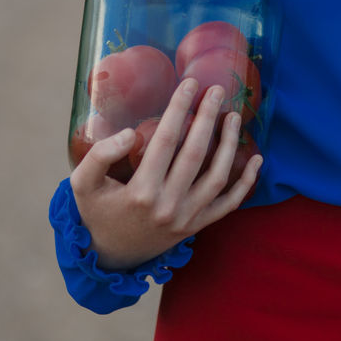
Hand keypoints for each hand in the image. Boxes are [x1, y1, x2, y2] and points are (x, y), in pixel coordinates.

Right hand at [70, 77, 262, 271]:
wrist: (109, 256)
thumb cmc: (96, 212)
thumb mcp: (83, 184)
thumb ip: (100, 155)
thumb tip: (131, 133)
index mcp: (140, 192)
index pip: (165, 141)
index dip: (179, 109)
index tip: (189, 84)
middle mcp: (168, 206)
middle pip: (195, 154)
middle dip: (207, 118)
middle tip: (216, 90)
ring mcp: (186, 219)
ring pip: (217, 177)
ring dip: (229, 144)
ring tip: (233, 116)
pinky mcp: (196, 226)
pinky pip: (228, 205)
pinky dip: (245, 184)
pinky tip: (256, 159)